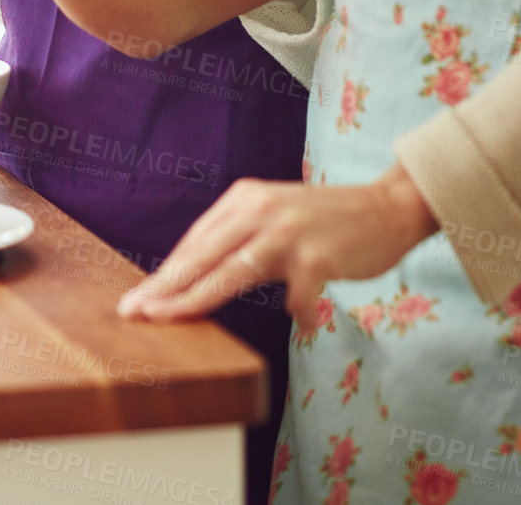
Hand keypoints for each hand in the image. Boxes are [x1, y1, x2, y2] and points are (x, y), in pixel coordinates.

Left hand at [117, 163, 437, 329]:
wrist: (386, 206)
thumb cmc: (324, 221)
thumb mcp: (273, 217)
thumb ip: (239, 239)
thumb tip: (193, 278)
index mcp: (245, 198)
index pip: (195, 241)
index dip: (165, 272)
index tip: (137, 299)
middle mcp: (261, 208)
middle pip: (203, 254)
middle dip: (166, 286)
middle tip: (135, 312)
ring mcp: (289, 230)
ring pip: (232, 271)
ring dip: (198, 298)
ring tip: (173, 319)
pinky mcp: (319, 253)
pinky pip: (297, 294)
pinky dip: (300, 311)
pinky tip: (306, 322)